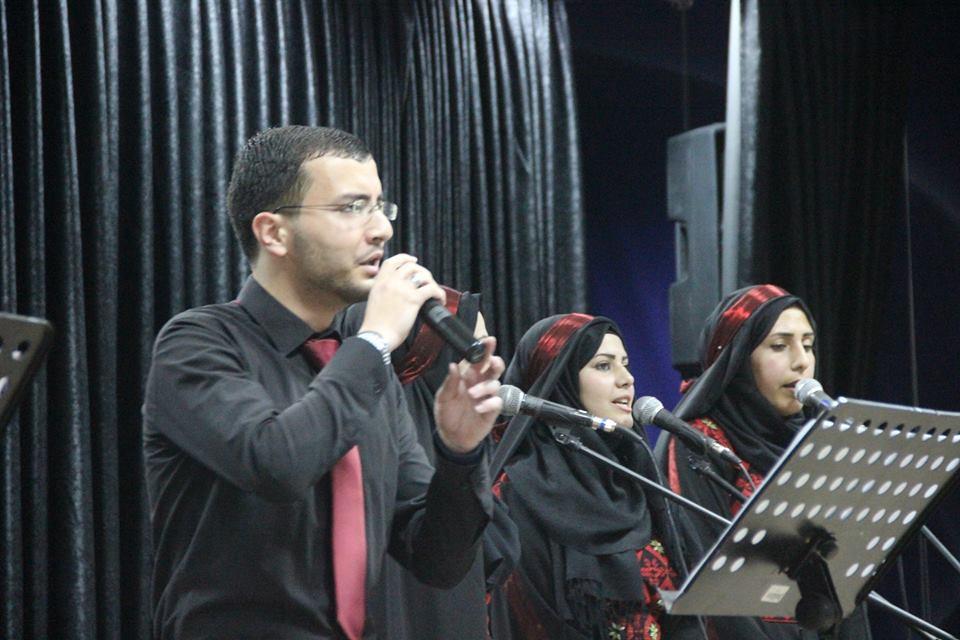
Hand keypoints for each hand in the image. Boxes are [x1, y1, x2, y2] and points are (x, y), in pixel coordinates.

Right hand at [358, 254, 444, 350]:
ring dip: (431, 283)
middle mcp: (391, 282)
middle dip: (422, 272)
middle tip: (427, 282)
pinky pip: (432, 289)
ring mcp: (402, 289)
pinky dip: (439, 294)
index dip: (405, 258)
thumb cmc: (375, 325)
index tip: (413, 260)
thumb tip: (398, 291)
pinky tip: (439, 300)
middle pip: (411, 266)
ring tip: (434, 292)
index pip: (393, 261)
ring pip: (423, 276)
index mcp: (380, 282)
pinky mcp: (413, 299)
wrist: (376, 337)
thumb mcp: (374, 301)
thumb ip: (384, 291)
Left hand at [434, 337, 504, 453]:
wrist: (451, 437)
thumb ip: (450, 382)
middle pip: (494, 367)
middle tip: (491, 362)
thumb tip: (453, 365)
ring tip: (472, 394)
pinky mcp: (492, 410)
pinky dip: (489, 403)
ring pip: (496, 383)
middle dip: (495, 361)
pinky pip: (497, 402)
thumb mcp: (443, 397)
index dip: (485, 349)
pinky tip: (478, 408)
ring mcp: (487, 396)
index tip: (488, 340)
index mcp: (468, 376)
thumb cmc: (447, 414)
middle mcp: (480, 384)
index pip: (478, 359)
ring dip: (485, 387)